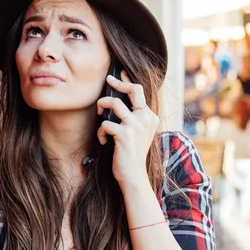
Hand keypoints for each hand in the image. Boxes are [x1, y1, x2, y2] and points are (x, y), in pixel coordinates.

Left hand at [96, 70, 159, 185]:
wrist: (134, 175)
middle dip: (118, 82)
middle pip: (133, 89)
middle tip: (108, 80)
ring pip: (114, 103)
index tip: (117, 74)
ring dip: (101, 105)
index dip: (127, 80)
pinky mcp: (124, 134)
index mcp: (150, 116)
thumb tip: (117, 99)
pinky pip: (105, 123)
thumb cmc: (131, 153)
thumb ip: (132, 116)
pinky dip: (101, 131)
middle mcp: (145, 118)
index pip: (140, 91)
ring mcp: (136, 125)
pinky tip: (103, 140)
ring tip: (99, 113)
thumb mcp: (137, 132)